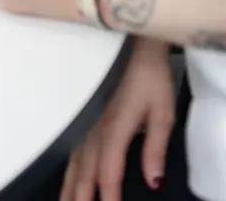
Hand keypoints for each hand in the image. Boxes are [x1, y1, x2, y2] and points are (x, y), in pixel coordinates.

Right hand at [61, 38, 174, 200]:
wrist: (131, 43)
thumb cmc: (149, 76)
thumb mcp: (162, 113)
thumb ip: (155, 149)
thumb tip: (154, 182)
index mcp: (114, 129)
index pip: (108, 172)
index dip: (109, 196)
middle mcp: (95, 128)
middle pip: (85, 170)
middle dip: (81, 195)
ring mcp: (86, 121)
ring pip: (74, 160)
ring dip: (70, 184)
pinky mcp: (85, 114)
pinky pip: (72, 148)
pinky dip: (68, 167)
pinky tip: (66, 175)